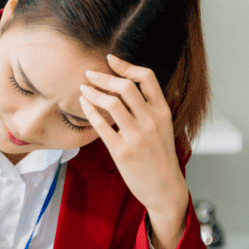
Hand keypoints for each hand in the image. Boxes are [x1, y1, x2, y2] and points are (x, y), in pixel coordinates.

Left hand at [78, 55, 188, 248]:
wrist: (164, 188)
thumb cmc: (160, 157)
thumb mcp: (163, 128)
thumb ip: (149, 108)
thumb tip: (128, 87)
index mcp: (163, 112)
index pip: (147, 78)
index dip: (127, 65)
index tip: (111, 59)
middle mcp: (152, 121)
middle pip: (126, 87)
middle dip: (104, 77)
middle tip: (90, 74)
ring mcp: (137, 137)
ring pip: (112, 103)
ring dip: (94, 93)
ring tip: (84, 89)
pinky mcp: (123, 152)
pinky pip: (102, 126)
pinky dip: (90, 111)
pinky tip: (84, 105)